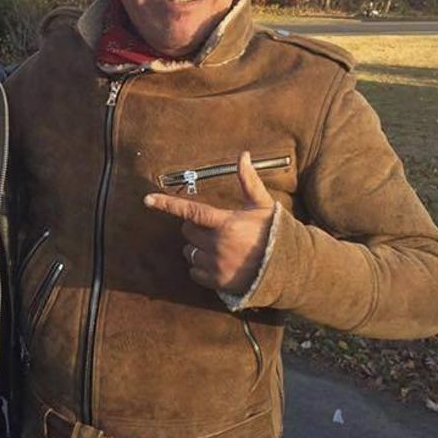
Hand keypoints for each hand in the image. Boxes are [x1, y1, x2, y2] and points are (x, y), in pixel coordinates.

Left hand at [144, 151, 275, 294]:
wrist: (289, 267)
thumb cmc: (274, 232)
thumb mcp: (263, 205)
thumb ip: (249, 181)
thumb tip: (243, 155)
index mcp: (226, 224)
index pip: (191, 211)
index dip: (167, 204)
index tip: (148, 200)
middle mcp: (217, 245)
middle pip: (188, 232)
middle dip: (195, 228)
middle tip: (212, 227)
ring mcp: (216, 265)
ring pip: (189, 253)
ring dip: (196, 247)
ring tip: (216, 245)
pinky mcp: (217, 282)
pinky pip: (194, 273)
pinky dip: (199, 267)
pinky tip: (215, 262)